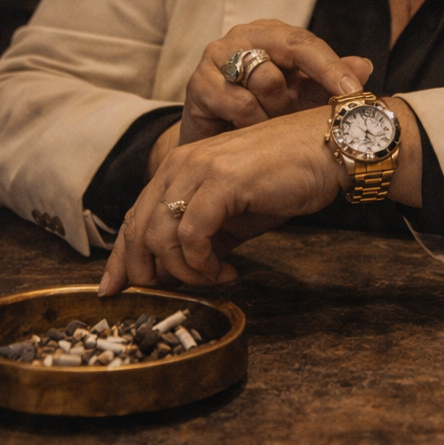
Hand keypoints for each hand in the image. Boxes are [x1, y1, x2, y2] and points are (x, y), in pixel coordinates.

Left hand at [100, 97, 422, 294]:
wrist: (330, 148)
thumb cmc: (287, 177)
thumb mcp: (235, 212)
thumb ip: (205, 234)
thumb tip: (178, 271)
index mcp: (179, 167)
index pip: (135, 217)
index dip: (120, 259)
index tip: (114, 291)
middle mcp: (181, 163)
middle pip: (138, 229)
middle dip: (147, 273)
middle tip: (172, 296)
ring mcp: (200, 169)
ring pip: (160, 235)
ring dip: (184, 271)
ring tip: (214, 278)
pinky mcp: (223, 181)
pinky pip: (192, 234)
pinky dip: (203, 263)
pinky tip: (227, 270)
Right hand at [177, 19, 373, 144]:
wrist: (216, 148)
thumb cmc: (264, 118)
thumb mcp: (304, 100)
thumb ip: (331, 82)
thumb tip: (364, 66)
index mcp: (272, 34)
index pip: (307, 41)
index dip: (332, 66)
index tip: (355, 92)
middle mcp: (244, 37)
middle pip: (287, 50)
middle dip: (300, 89)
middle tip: (301, 114)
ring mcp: (217, 56)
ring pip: (265, 78)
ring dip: (275, 110)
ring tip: (269, 124)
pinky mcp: (198, 83)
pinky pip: (240, 103)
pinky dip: (253, 123)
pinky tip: (249, 133)